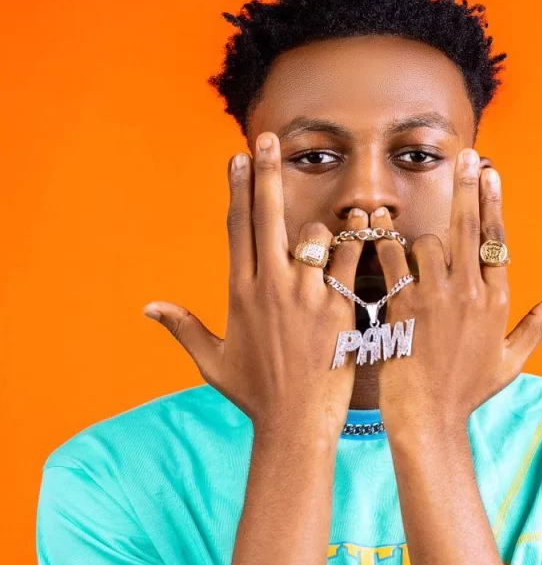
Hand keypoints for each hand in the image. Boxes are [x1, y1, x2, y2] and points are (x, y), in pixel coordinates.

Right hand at [142, 132, 367, 439]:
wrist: (296, 426)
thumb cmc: (256, 397)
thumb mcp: (213, 362)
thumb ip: (184, 328)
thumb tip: (149, 307)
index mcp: (240, 293)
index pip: (236, 228)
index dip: (237, 189)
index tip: (238, 159)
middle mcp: (270, 287)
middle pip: (267, 216)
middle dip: (265, 172)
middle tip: (268, 138)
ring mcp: (305, 295)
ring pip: (313, 235)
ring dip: (324, 226)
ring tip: (338, 225)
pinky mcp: (338, 309)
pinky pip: (351, 262)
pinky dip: (360, 241)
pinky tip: (368, 223)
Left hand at [371, 149, 541, 435]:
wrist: (429, 419)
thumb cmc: (467, 392)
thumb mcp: (511, 361)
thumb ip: (536, 325)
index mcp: (497, 301)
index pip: (497, 240)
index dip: (493, 204)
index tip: (491, 174)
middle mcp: (471, 293)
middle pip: (470, 226)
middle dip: (469, 186)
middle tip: (467, 155)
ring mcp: (437, 298)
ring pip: (428, 241)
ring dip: (416, 238)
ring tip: (400, 237)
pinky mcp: (405, 306)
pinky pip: (393, 259)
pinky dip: (383, 242)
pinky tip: (374, 227)